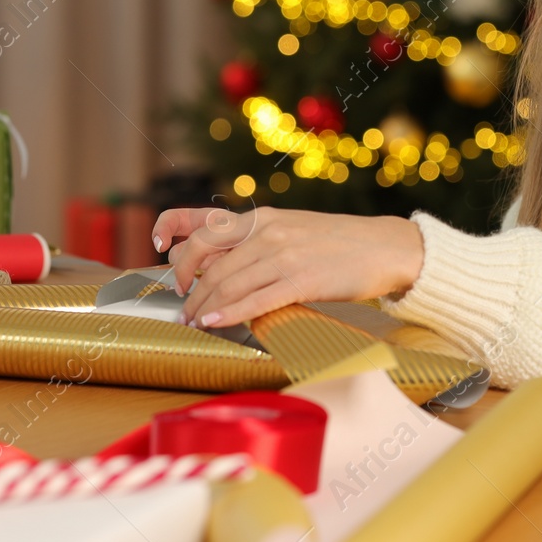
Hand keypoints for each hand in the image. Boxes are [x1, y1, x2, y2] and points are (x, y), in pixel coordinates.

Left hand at [150, 206, 422, 328]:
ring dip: (202, 307)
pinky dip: (228, 313)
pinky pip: (254, 299)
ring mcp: (283, 253)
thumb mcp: (290, 231)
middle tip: (182, 306)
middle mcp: (266, 230)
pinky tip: (214, 324)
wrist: (384, 247)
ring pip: (225, 282)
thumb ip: (253, 245)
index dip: (169, 228)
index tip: (156, 246)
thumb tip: (215, 268)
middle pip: (205, 257)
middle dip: (185, 285)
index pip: (200, 217)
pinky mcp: (301, 279)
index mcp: (261, 217)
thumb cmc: (337, 245)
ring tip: (194, 323)